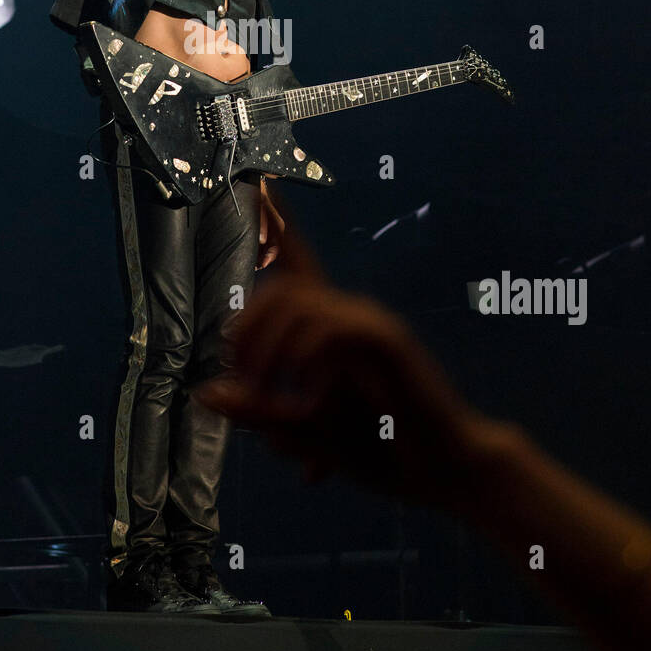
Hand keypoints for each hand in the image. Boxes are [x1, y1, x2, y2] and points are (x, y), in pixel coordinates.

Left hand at [195, 192, 495, 504]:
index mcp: (331, 329)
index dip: (280, 223)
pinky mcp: (387, 340)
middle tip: (243, 383)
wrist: (444, 469)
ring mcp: (370, 322)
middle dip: (247, 331)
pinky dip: (308, 365)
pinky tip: (314, 401)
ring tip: (271, 405)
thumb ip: (259, 413)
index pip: (299, 262)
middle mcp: (350, 314)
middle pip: (280, 288)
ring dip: (269, 355)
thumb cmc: (381, 450)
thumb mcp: (304, 437)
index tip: (263, 180)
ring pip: (296, 307)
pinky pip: (328, 333)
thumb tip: (205, 393)